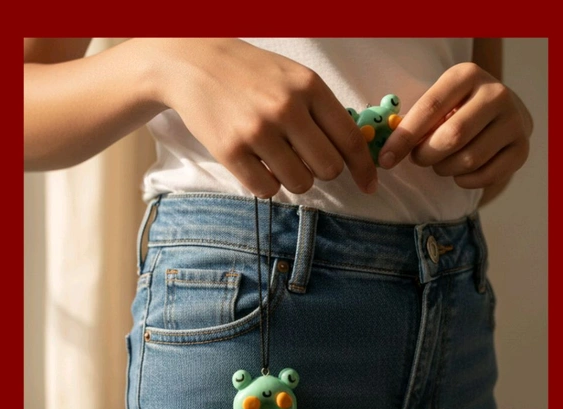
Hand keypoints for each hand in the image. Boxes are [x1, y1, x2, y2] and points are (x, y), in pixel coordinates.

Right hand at [146, 38, 376, 197]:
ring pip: (300, 184)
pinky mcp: (230, 151)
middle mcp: (286, 108)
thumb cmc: (252, 74)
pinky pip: (267, 191)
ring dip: (294, 179)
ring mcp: (257, 131)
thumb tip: (353, 152)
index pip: (350, 140)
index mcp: (309, 87)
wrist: (194, 63)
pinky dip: (267, 185)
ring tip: (277, 159)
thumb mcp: (295, 78)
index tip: (368, 184)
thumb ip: (323, 111)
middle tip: (305, 159)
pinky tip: (257, 165)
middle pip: (329, 169)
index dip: (364, 168)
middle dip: (321, 171)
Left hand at [378, 62, 531, 188]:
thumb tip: (382, 151)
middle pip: (452, 136)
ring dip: (443, 169)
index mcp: (467, 75)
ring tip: (441, 162)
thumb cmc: (452, 113)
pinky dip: (463, 181)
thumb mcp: (434, 107)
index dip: (403, 138)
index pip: (430, 108)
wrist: (497, 118)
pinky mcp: (521, 149)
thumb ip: (411, 123)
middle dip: (426, 155)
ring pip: (468, 160)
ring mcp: (514, 121)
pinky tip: (459, 171)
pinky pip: (484, 176)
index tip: (385, 160)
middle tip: (419, 158)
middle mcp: (496, 93)